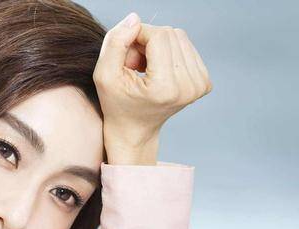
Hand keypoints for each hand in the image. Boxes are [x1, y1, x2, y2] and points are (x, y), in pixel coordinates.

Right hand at [93, 12, 212, 164]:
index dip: (137, 35)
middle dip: (147, 42)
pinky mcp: (204, 83)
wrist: (134, 131)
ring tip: (143, 68)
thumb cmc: (116, 104)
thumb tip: (135, 18)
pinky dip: (168, 53)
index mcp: (166, 87)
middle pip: (171, 33)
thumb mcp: (104, 75)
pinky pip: (186, 47)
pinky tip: (156, 71)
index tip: (125, 54)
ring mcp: (200, 85)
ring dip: (157, 46)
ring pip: (179, 37)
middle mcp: (189, 86)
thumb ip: (115, 43)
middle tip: (133, 64)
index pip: (159, 35)